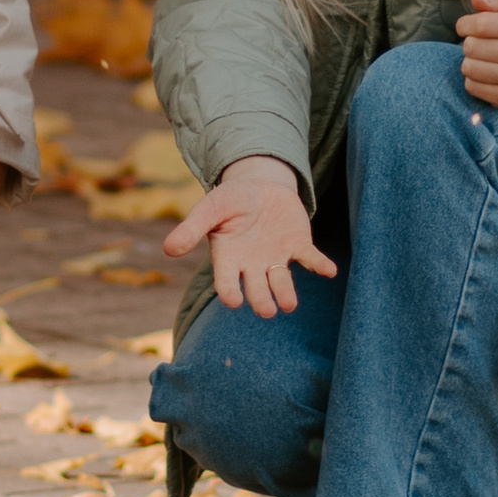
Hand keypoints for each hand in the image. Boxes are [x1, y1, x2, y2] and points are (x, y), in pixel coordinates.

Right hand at [164, 154, 336, 317]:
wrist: (260, 186)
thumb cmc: (230, 201)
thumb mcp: (209, 208)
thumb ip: (191, 228)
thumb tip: (168, 249)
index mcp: (228, 259)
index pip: (227, 281)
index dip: (229, 291)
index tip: (233, 301)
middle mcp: (253, 266)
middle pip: (258, 289)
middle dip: (262, 300)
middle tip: (267, 310)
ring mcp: (277, 257)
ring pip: (282, 281)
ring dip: (287, 293)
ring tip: (289, 304)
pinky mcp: (298, 246)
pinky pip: (310, 259)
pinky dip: (320, 265)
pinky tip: (329, 270)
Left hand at [457, 0, 497, 107]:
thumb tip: (477, 0)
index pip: (480, 24)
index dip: (465, 24)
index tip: (467, 26)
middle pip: (472, 47)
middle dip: (468, 44)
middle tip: (477, 45)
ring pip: (470, 68)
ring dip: (468, 62)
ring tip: (480, 59)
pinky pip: (472, 87)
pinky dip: (471, 80)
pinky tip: (484, 74)